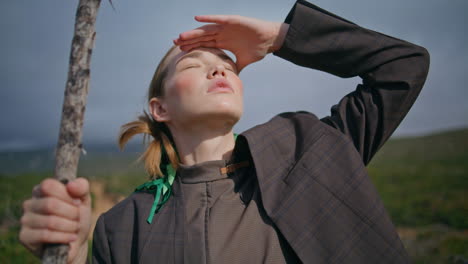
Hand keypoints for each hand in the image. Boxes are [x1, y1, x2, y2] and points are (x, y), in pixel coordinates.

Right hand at [19, 178, 91, 263]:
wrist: (75, 241)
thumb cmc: (77, 217)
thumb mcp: (84, 200)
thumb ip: (81, 187)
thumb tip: (70, 185)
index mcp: (41, 190)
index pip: (49, 186)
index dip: (67, 195)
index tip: (78, 203)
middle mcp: (29, 203)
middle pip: (50, 204)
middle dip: (71, 213)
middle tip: (78, 218)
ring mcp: (25, 220)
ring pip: (50, 221)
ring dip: (69, 226)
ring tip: (75, 228)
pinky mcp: (24, 236)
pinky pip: (45, 235)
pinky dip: (63, 236)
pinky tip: (71, 237)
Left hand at [174, 15, 288, 71]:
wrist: (270, 40)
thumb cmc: (258, 49)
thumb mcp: (243, 61)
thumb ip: (235, 68)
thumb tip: (230, 79)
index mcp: (223, 42)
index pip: (205, 45)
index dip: (193, 47)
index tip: (181, 51)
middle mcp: (222, 34)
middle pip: (202, 37)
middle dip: (188, 40)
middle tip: (175, 43)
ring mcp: (226, 27)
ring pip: (206, 30)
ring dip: (194, 33)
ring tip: (181, 36)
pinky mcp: (232, 21)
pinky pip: (218, 20)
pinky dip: (208, 19)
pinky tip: (197, 18)